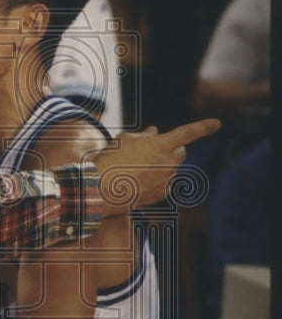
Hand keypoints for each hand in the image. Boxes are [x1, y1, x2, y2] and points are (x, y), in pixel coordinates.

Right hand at [92, 119, 220, 212]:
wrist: (101, 190)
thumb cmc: (111, 160)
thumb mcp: (124, 139)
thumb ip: (144, 135)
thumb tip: (154, 132)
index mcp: (162, 145)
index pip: (188, 133)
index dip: (203, 127)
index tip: (217, 123)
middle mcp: (169, 163)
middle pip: (180, 152)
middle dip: (171, 149)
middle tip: (151, 150)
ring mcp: (167, 180)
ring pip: (170, 168)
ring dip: (160, 164)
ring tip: (135, 167)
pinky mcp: (161, 194)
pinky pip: (164, 182)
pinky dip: (155, 179)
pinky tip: (136, 180)